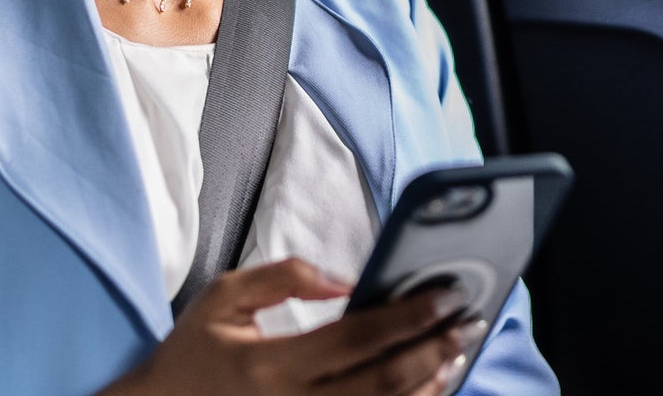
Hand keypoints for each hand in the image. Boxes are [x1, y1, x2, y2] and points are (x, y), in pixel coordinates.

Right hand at [99, 258, 489, 395]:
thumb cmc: (192, 353)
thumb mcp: (223, 298)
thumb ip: (285, 278)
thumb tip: (346, 279)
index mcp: (272, 364)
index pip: (358, 338)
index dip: (410, 317)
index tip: (447, 295)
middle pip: (384, 384)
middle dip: (435, 351)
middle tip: (470, 322)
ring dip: (430, 387)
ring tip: (457, 355)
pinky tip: (427, 389)